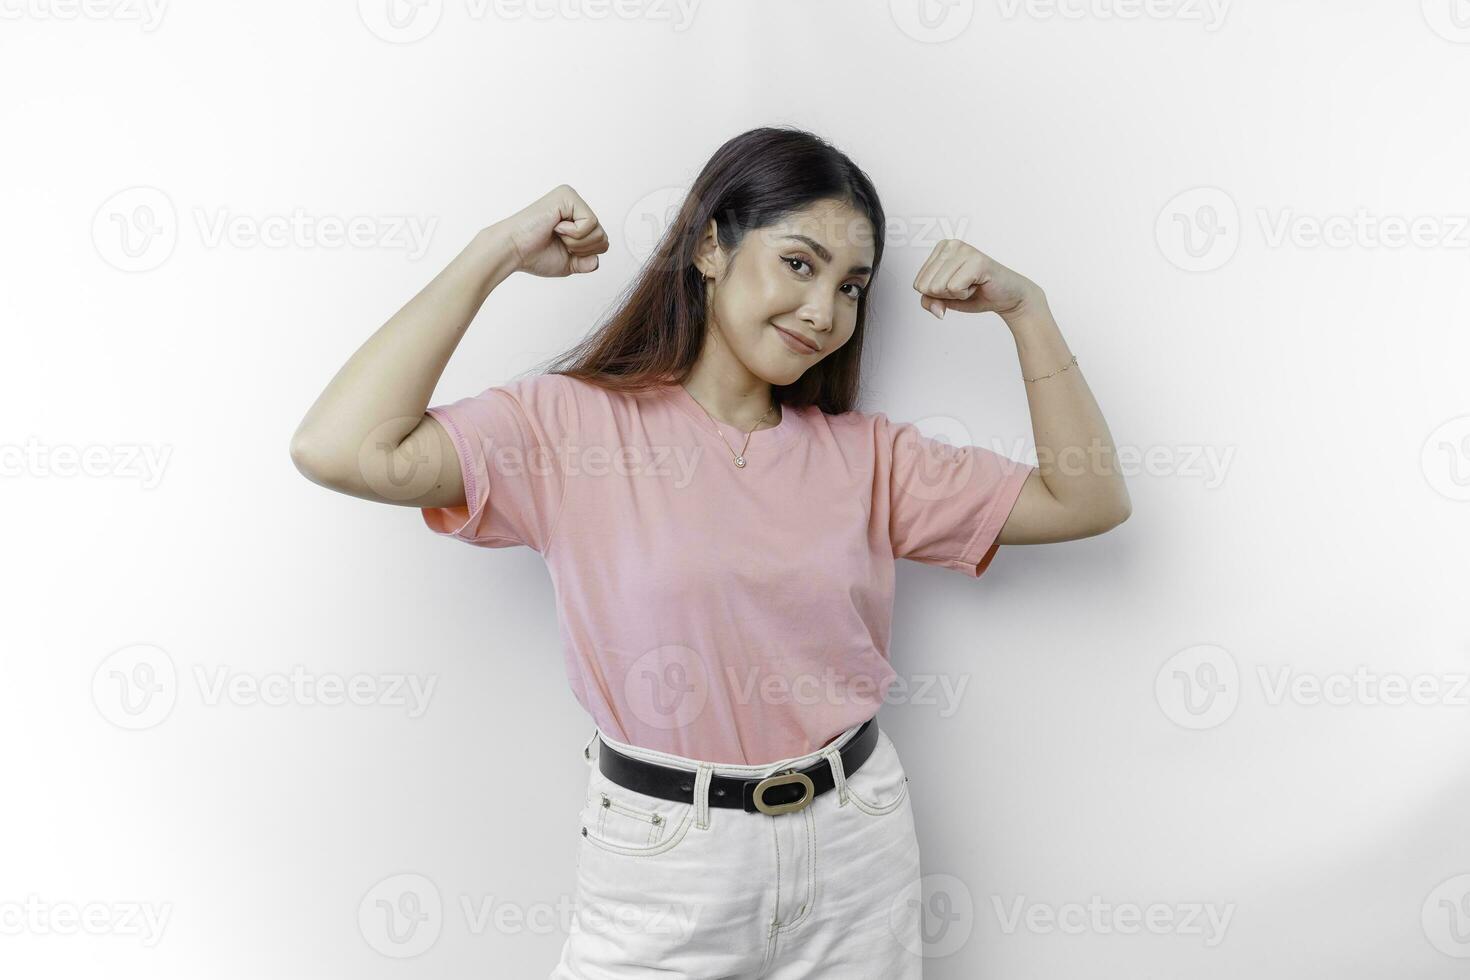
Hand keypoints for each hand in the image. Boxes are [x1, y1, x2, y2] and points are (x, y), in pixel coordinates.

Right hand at [498, 184, 608, 277]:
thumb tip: (596, 260)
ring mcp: (571, 199)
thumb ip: (586, 262)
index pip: (601, 242)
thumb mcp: (568, 264)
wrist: (513, 250)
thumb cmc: (534, 255)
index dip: (585, 254)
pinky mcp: (568, 196)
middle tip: (559, 243)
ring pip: (598, 230)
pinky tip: (556, 227)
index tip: (562, 249)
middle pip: (603, 237)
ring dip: (576, 242)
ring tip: (556, 235)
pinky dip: (574, 233)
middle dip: (583, 249)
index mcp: (576, 220)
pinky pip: (590, 222)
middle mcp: (575, 206)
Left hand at [912, 240, 1042, 319]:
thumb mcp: (944, 299)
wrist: (1007, 297)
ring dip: (956, 294)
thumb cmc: (976, 293)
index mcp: (940, 249)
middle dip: (945, 295)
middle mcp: (951, 244)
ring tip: (971, 284)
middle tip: (965, 286)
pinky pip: (954, 288)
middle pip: (925, 286)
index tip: (956, 286)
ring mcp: (964, 250)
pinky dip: (965, 294)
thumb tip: (936, 309)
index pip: (918, 283)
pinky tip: (978, 285)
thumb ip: (929, 302)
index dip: (936, 294)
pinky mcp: (976, 261)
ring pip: (938, 287)